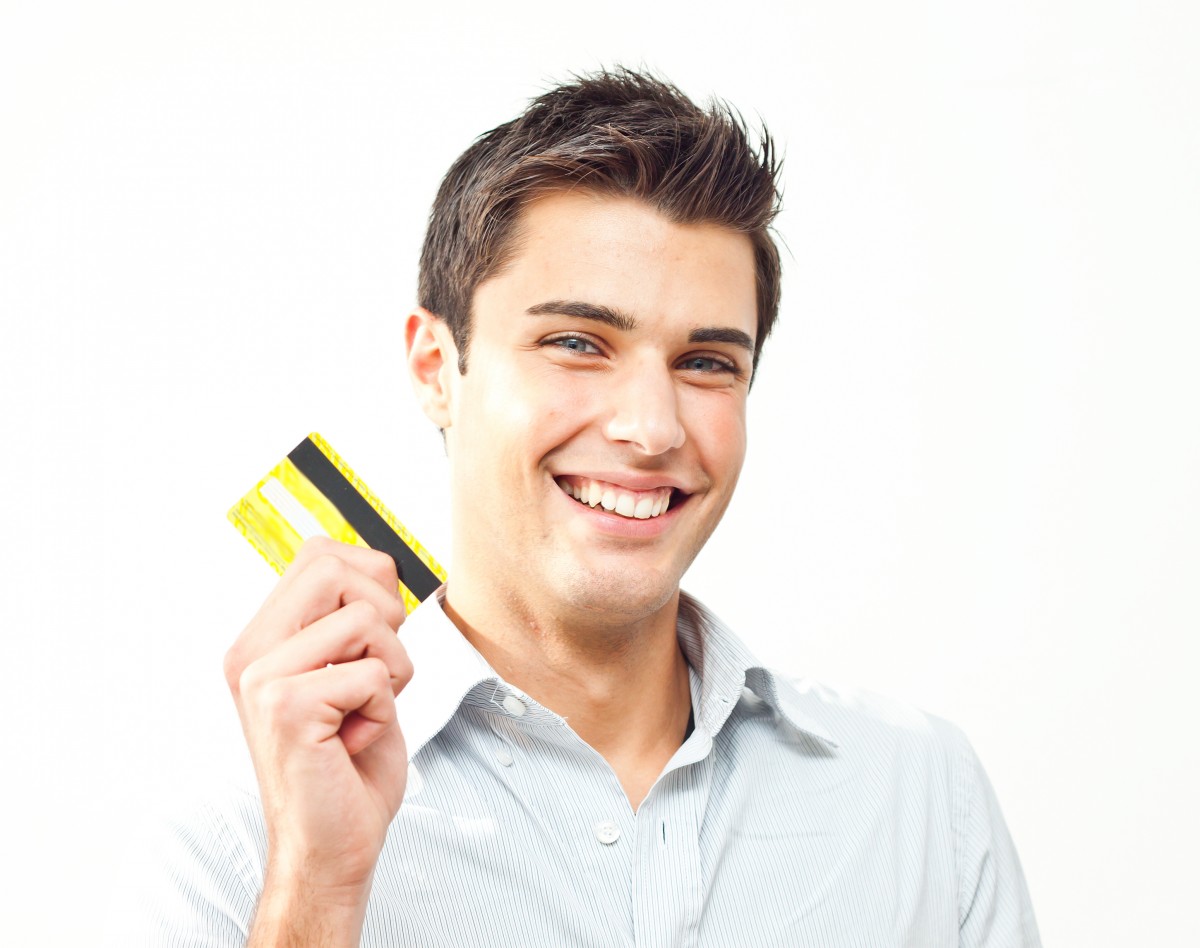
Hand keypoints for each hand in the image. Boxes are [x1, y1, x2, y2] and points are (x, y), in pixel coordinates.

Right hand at [224, 537, 411, 931]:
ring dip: (391, 669)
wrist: (331, 845)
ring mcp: (262, 678)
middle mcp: (251, 651)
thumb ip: (349, 617)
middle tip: (374, 675)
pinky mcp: (285, 707)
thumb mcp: (351, 671)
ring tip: (362, 711)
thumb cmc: (349, 762)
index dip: (370, 581)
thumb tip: (376, 561)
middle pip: (335, 568)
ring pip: (366, 619)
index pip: (320, 552)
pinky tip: (353, 740)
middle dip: (385, 617)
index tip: (372, 639)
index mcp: (263, 637)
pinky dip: (384, 709)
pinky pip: (372, 674)